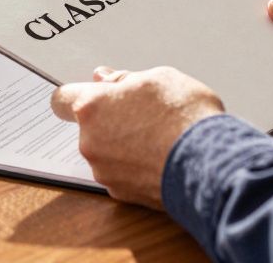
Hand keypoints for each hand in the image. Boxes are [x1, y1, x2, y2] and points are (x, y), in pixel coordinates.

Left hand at [51, 65, 223, 207]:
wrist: (210, 163)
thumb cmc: (185, 117)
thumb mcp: (159, 78)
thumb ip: (124, 79)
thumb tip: (106, 79)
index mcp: (92, 107)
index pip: (62, 99)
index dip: (79, 95)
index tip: (91, 95)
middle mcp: (90, 142)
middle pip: (89, 127)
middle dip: (110, 120)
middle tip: (142, 112)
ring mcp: (104, 171)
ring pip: (106, 152)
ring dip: (123, 145)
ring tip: (158, 136)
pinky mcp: (122, 194)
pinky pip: (121, 174)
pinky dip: (135, 167)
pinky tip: (160, 157)